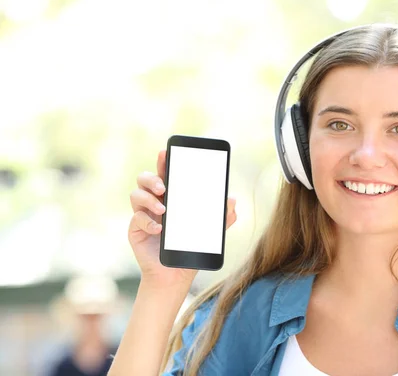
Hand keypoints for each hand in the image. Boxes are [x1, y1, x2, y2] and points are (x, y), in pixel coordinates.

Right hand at [127, 150, 236, 290]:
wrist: (175, 274)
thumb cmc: (190, 247)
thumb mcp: (210, 231)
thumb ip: (222, 216)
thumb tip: (232, 200)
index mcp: (171, 197)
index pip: (164, 174)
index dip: (163, 161)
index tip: (165, 152)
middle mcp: (154, 203)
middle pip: (144, 179)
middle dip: (151, 177)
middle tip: (163, 186)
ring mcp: (143, 216)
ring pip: (135, 195)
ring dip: (148, 199)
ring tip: (164, 208)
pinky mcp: (136, 230)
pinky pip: (136, 219)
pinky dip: (147, 222)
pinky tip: (159, 229)